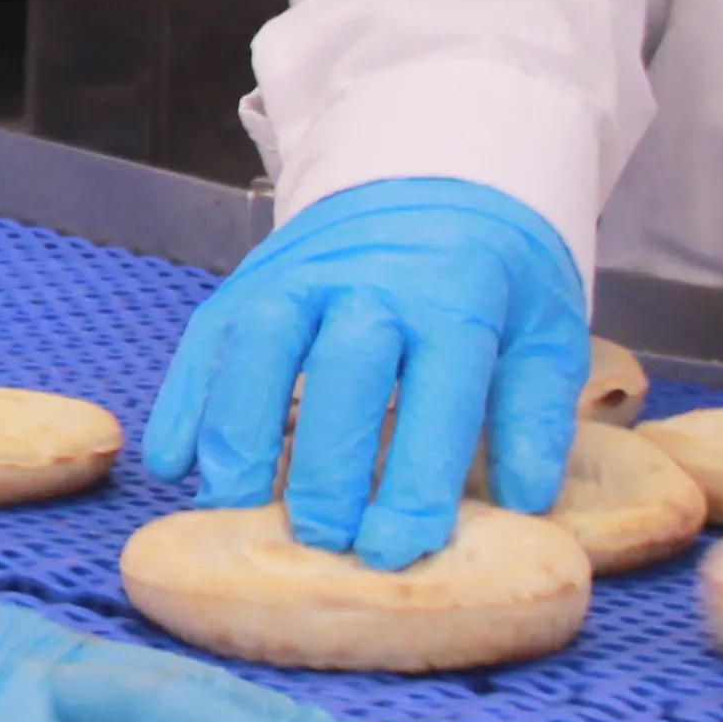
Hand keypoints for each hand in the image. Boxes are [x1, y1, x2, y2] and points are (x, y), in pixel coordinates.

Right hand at [143, 176, 592, 570]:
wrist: (435, 172)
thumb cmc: (496, 275)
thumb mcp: (547, 330)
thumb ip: (535, 413)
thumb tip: (524, 503)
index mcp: (456, 298)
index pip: (436, 396)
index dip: (412, 478)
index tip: (396, 548)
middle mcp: (371, 282)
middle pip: (340, 372)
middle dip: (326, 463)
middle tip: (321, 538)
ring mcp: (300, 275)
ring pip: (257, 348)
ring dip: (239, 432)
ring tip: (233, 507)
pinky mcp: (250, 279)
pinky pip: (207, 338)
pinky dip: (183, 400)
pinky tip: (174, 462)